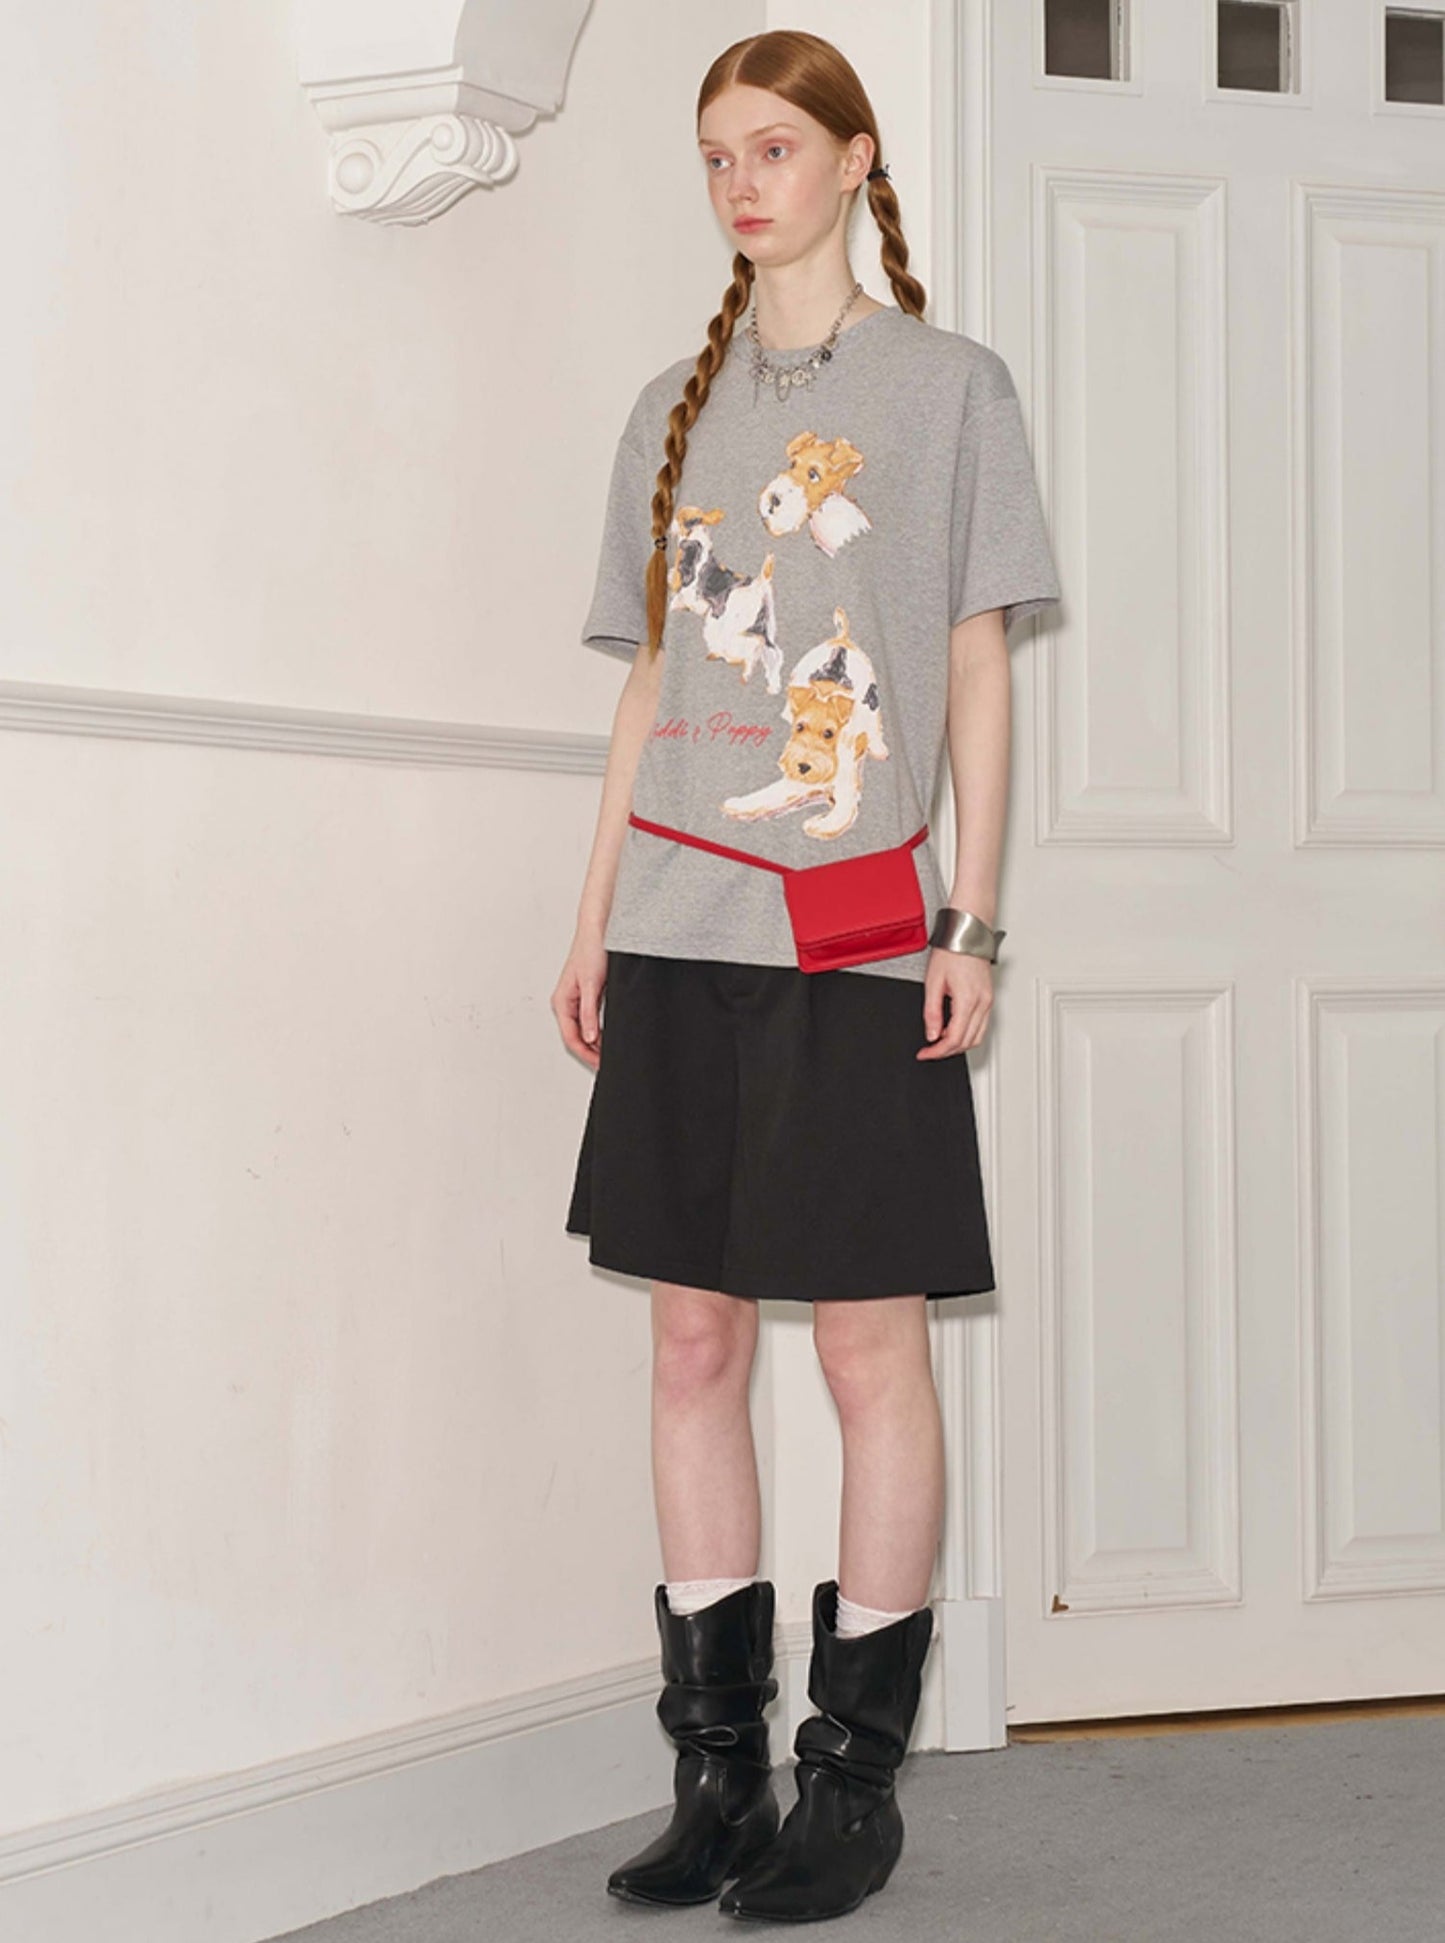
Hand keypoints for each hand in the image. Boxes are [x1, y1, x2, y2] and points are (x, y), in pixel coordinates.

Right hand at [552, 934, 608, 1069]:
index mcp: (562, 1002)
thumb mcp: (592, 984)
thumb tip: (590, 1037)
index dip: (586, 1054)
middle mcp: (566, 1002)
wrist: (599, 929)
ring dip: (595, 1043)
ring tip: (610, 1053)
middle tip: (607, 1063)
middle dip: (591, 1052)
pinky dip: (599, 1030)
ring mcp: (576, 999)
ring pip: (584, 1030)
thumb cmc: (591, 949)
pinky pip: (590, 1020)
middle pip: (576, 1036)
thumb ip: (589, 1012)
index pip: (571, 1038)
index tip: (601, 1064)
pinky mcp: (587, 994)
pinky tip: (610, 1035)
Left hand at [917, 946, 992, 1057]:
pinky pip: (982, 1025)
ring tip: (940, 1041)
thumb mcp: (933, 982)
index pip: (954, 1039)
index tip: (925, 1053)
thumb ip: (932, 1012)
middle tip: (930, 1050)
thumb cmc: (952, 950)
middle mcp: (983, 1003)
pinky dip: (967, 1033)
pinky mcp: (989, 997)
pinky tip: (953, 1029)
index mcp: (968, 1000)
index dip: (937, 1051)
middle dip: (947, 1051)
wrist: (967, 933)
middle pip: (967, 1042)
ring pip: (977, 1036)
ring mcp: (988, 1001)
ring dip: (959, 1044)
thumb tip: (932, 1034)